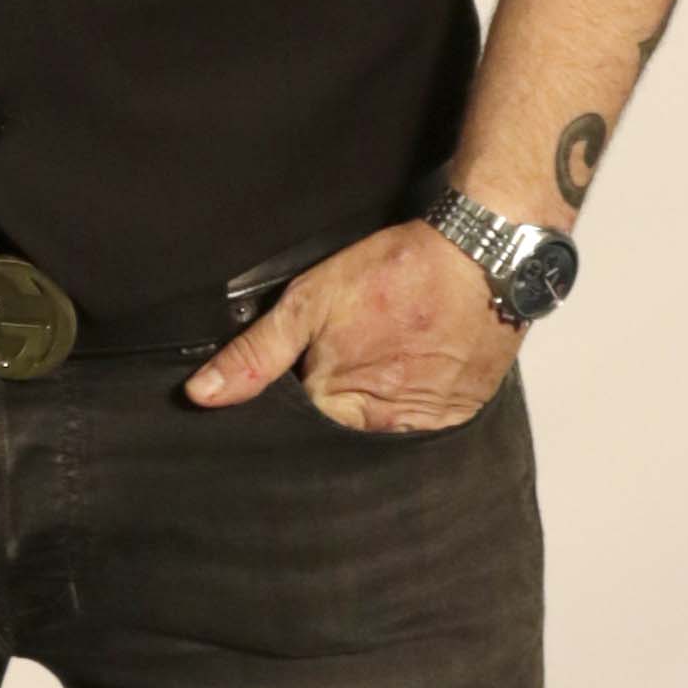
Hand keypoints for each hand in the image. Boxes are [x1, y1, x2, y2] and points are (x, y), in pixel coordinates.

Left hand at [184, 222, 517, 432]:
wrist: (484, 254)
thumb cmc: (398, 271)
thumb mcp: (310, 301)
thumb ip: (257, 353)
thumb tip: (203, 395)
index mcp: (344, 406)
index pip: (299, 425)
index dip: (294, 395)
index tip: (305, 366)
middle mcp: (389, 428)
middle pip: (343, 433)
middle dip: (335, 406)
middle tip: (352, 356)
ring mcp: (431, 424)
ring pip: (384, 431)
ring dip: (377, 405)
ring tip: (385, 359)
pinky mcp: (463, 413)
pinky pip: (426, 424)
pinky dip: (415, 401)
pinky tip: (414, 367)